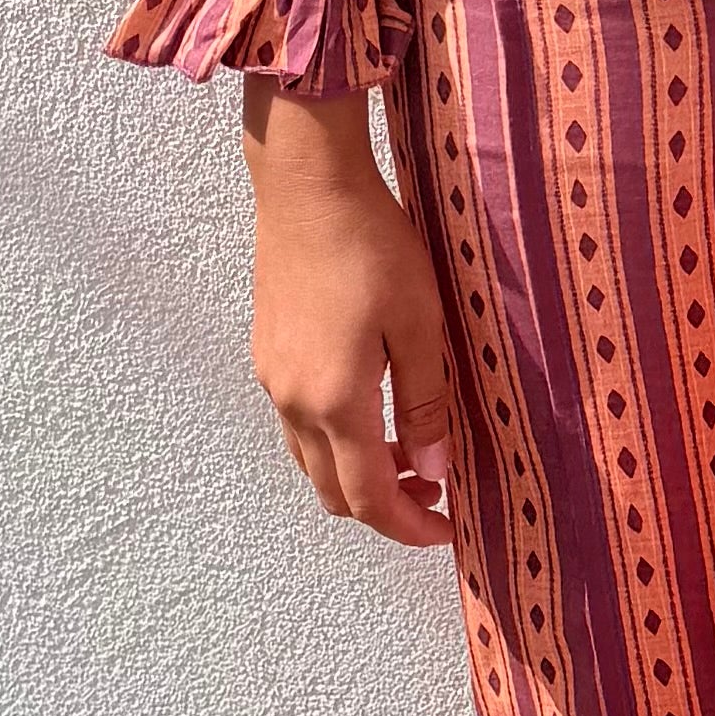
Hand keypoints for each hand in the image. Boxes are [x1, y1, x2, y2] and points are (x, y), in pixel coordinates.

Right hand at [240, 76, 455, 545]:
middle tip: (436, 489)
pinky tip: (369, 412)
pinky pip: (296, 427)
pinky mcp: (266, 354)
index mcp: (334, 401)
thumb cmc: (373, 245)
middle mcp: (292, 401)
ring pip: (310, 462)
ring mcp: (271, 378)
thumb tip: (434, 470)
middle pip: (332, 492)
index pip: (370, 498)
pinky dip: (333, 444)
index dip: (410, 527)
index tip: (449, 530)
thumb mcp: (420, 325)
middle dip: (385, 507)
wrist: (307, 185)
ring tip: (408, 452)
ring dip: (356, 475)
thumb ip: (425, 405)